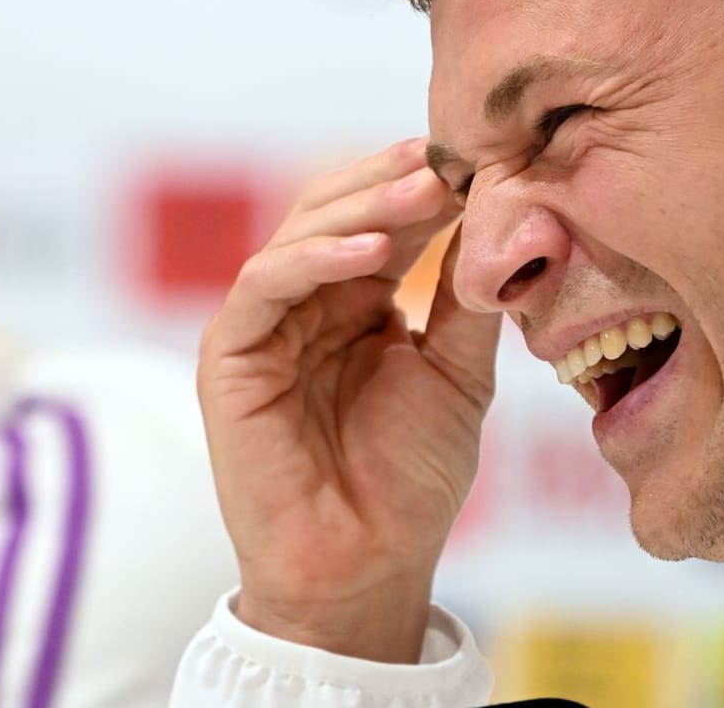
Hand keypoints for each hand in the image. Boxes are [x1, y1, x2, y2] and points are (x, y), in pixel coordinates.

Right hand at [197, 138, 502, 661]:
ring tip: (421, 193)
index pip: (378, 219)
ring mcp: (263, 326)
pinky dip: (312, 259)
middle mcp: (303, 302)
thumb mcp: (457, 375)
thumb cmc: (409, 482)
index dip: (421, 186)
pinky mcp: (228, 355)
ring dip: (360, 209)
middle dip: (390, 182)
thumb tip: (495, 215)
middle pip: (333, 212)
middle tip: (445, 162)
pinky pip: (264, 285)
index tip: (475, 158)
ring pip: (298, 235)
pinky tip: (368, 252)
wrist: (367, 566)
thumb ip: (465, 300)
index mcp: (353, 301)